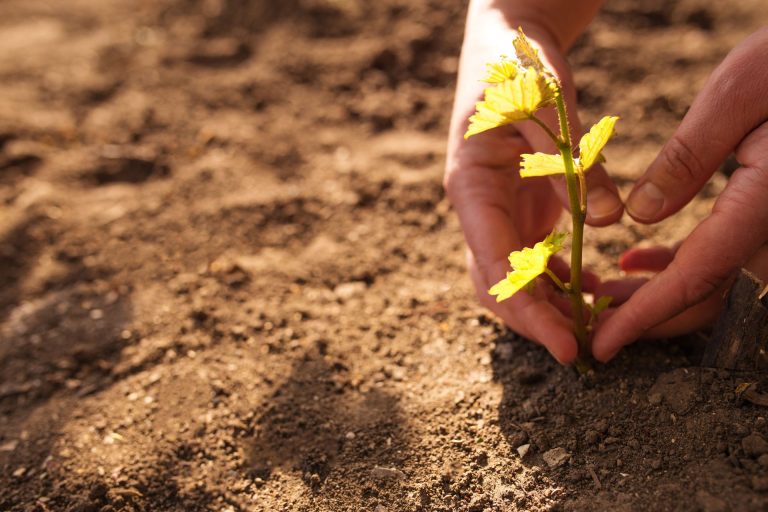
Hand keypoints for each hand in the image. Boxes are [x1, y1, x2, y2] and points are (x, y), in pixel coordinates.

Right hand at [444, 9, 622, 363]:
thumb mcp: (545, 105)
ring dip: (548, 305)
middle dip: (534, 320)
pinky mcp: (518, 206)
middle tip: (581, 348)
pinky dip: (559, 278)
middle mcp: (478, 209)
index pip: (494, 268)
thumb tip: (604, 222)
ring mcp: (496, 210)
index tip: (565, 346)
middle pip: (497, 284)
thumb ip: (571, 162)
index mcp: (470, 189)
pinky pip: (533, 255)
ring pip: (514, 277)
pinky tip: (590, 287)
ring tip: (590, 323)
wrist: (506, 41)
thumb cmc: (516, 66)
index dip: (527, 312)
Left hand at [592, 28, 767, 361]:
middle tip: (591, 324)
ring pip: (712, 282)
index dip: (644, 317)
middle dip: (645, 317)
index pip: (697, 278)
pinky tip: (635, 260)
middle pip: (706, 296)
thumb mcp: (737, 96)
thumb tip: (640, 218)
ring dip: (654, 294)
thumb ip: (689, 158)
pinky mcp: (766, 215)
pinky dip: (676, 265)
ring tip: (602, 292)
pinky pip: (723, 256)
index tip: (603, 344)